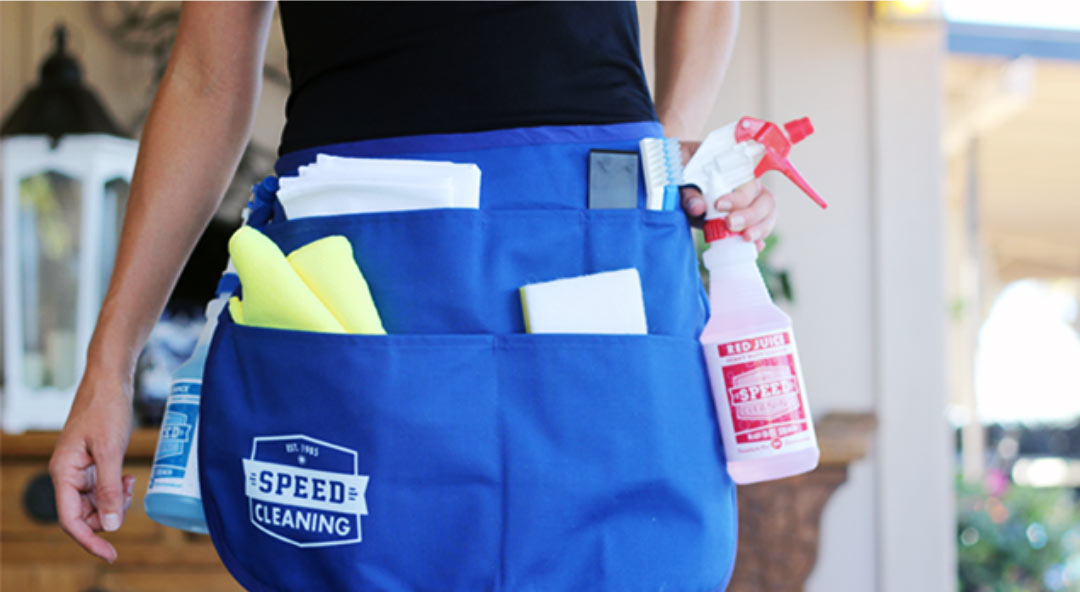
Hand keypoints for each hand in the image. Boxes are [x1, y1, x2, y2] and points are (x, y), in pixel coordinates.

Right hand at [49, 368, 135, 562]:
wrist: (110, 380)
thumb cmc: (107, 409)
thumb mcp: (110, 451)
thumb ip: (109, 489)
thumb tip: (110, 525)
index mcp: (63, 473)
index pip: (71, 520)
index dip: (90, 540)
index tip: (111, 555)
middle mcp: (67, 474)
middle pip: (84, 513)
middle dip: (108, 514)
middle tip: (130, 495)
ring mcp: (79, 468)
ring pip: (95, 502)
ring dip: (114, 500)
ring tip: (131, 483)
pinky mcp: (92, 461)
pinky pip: (102, 487)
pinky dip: (116, 488)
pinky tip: (129, 478)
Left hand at [678, 141, 776, 251]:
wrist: (684, 189)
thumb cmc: (687, 178)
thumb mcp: (683, 181)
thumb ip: (689, 193)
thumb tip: (698, 207)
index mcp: (737, 171)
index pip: (747, 181)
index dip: (737, 196)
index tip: (719, 205)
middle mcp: (751, 188)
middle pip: (765, 200)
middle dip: (750, 214)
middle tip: (730, 223)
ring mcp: (753, 205)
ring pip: (768, 215)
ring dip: (759, 228)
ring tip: (744, 238)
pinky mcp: (749, 223)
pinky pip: (761, 230)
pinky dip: (759, 240)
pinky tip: (754, 247)